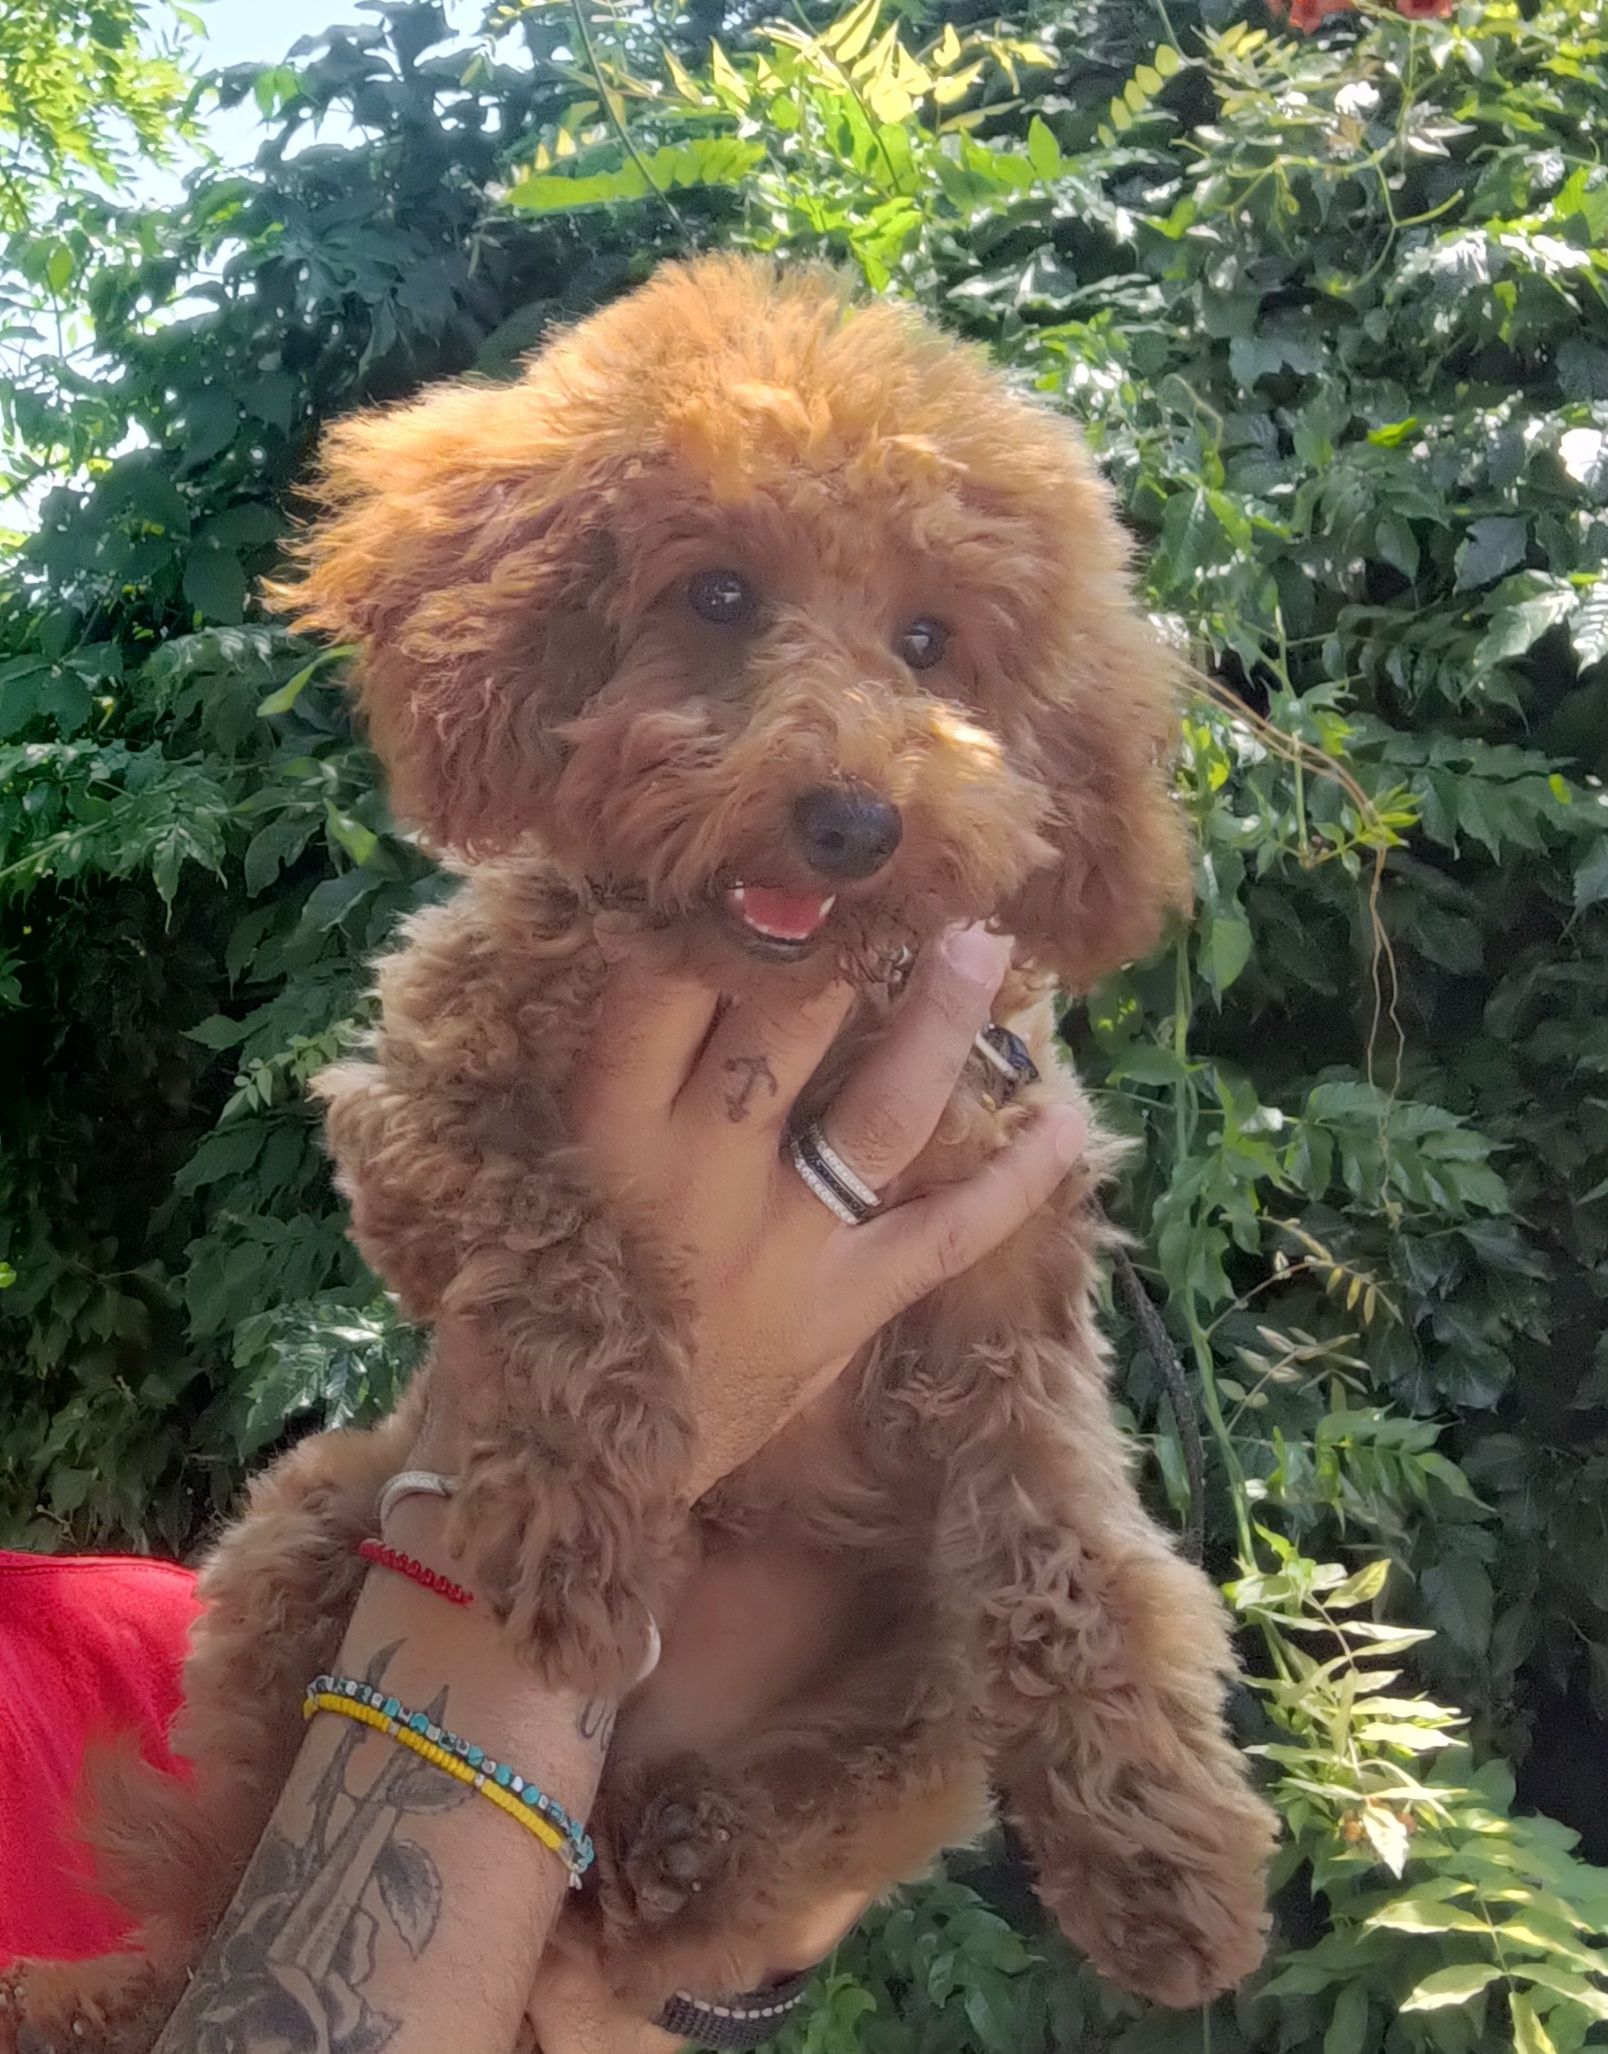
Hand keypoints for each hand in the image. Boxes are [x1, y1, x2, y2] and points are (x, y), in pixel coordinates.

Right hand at [567, 924, 1085, 1498]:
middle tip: (902, 869)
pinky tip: (1069, 1122)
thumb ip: (598, 1088)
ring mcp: (784, 1248)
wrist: (558, 1483)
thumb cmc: (527, 1315)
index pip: (664, 990)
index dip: (722, 913)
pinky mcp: (842, 1312)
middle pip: (789, 1027)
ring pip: (882, 1113)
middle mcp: (700, 1180)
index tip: (769, 850)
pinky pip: (946, 1236)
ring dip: (943, 1025)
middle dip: (851, 941)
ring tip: (987, 946)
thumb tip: (647, 951)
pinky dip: (1013, 1182)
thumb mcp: (531, 1186)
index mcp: (607, 1138)